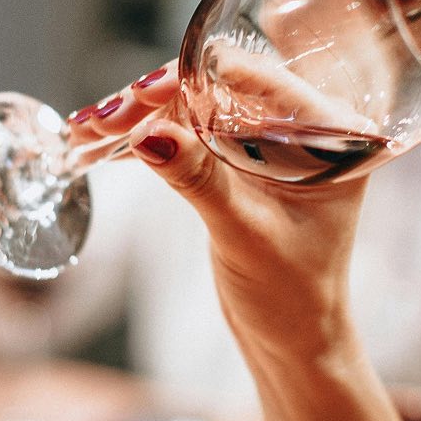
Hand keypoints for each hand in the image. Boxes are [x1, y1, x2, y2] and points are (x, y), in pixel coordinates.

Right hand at [68, 60, 420, 420]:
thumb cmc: (291, 295)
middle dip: (158, 99)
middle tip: (104, 116)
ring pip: (200, 109)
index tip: (142, 93)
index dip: (195, 78)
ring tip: (89, 127)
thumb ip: (199, 180)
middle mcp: (305, 129)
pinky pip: (194, 135)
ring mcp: (271, 145)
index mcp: (332, 134)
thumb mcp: (243, 233)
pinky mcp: (243, 165)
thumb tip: (148, 133)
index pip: (260, 81)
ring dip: (144, 117)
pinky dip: (152, 139)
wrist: (293, 342)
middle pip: (222, 89)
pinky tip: (105, 143)